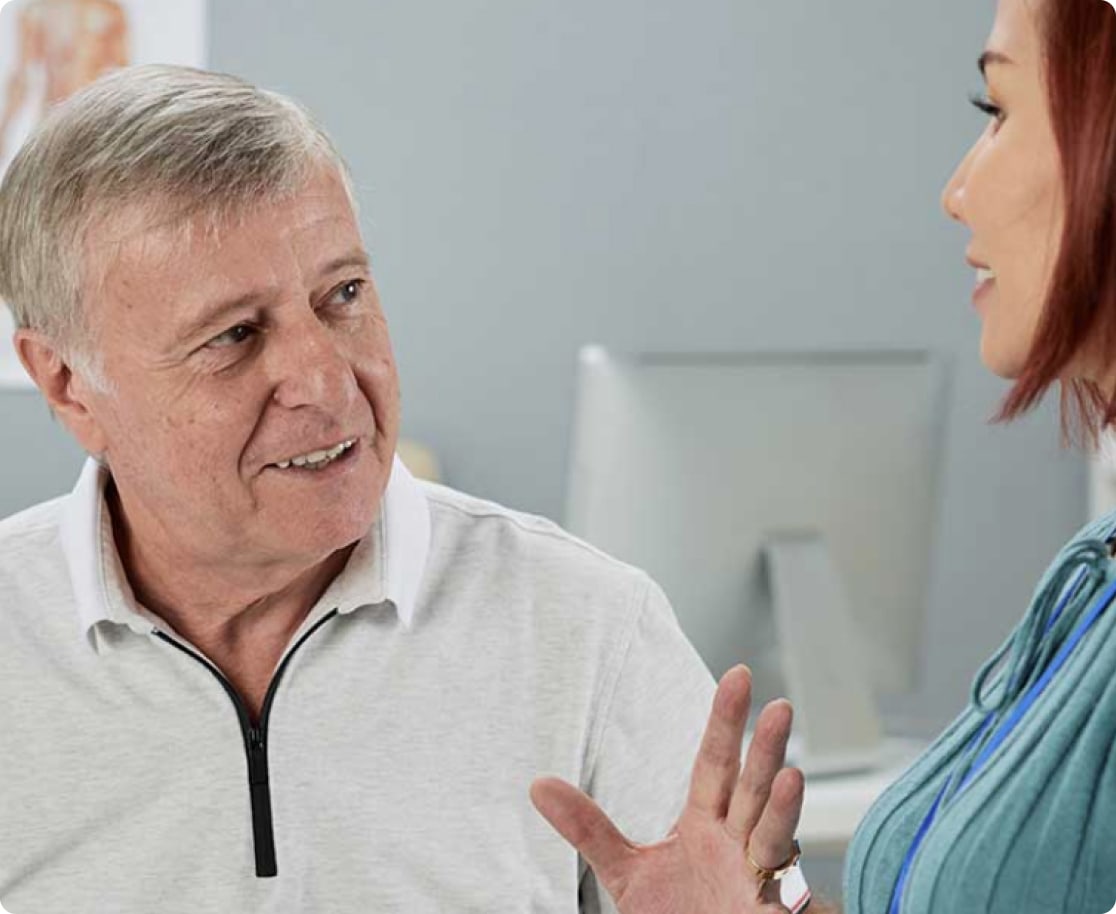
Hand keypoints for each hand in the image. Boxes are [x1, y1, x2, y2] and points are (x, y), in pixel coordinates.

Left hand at [530, 664, 803, 913]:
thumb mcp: (626, 871)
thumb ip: (588, 829)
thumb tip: (539, 785)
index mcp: (706, 825)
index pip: (715, 763)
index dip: (725, 722)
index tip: (738, 676)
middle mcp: (737, 844)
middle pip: (749, 788)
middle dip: (763, 749)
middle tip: (776, 705)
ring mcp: (757, 877)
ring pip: (772, 832)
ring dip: (781, 805)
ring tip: (790, 771)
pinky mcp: (770, 911)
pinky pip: (779, 888)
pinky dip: (782, 872)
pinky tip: (787, 854)